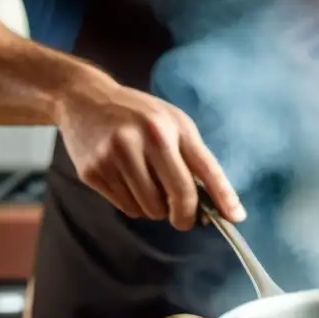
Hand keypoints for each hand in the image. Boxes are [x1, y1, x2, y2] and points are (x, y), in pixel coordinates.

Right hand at [56, 78, 244, 229]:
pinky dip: (135, 205)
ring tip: (149, 185)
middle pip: (179, 197)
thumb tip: (222, 204)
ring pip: (151, 209)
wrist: (83, 98)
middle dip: (186, 216)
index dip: (222, 198)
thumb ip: (197, 160)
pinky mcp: (92, 172)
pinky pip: (127, 208)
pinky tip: (128, 183)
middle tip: (184, 219)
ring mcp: (113, 157)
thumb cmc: (139, 114)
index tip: (235, 218)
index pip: (205, 170)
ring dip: (156, 208)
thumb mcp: (175, 124)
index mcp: (168, 128)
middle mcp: (142, 140)